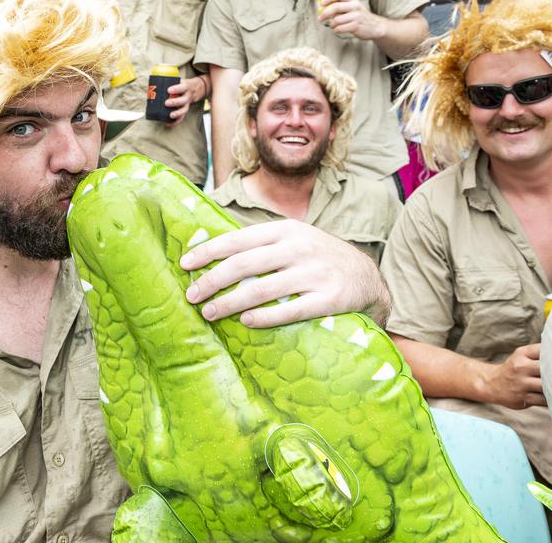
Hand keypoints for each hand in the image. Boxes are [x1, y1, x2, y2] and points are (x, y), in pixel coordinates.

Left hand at [163, 76, 207, 125]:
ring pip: (184, 110)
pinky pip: (182, 117)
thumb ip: (169, 81)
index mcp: (185, 87)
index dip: (176, 89)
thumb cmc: (182, 85)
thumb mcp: (178, 80)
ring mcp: (187, 104)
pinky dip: (176, 121)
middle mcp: (187, 96)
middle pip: (183, 100)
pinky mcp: (185, 110)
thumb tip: (153, 82)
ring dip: (177, 113)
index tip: (168, 90)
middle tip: (166, 103)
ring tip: (170, 115)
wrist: (194, 89)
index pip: (182, 87)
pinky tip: (168, 123)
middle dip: (175, 102)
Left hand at [179, 219, 389, 327]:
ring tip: (209, 313)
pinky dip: (265, 317)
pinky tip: (245, 322)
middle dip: (212, 281)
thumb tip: (210, 251)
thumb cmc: (317, 259)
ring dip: (230, 303)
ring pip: (261, 289)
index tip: (184, 265)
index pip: (237, 239)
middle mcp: (298, 248)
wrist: (367, 278)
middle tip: (191, 296)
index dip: (208, 252)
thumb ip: (259, 244)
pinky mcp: (329, 299)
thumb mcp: (293, 240)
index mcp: (285, 231)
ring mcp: (315, 273)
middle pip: (244, 265)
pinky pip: (290, 310)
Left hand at [317, 0, 385, 40]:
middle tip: (320, 18)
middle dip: (325, 14)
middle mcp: (355, 6)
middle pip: (335, 7)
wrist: (375, 26)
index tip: (322, 3)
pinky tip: (337, 30)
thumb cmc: (359, 16)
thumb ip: (342, 4)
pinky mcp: (356, 26)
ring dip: (331, 24)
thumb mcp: (353, 6)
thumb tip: (324, 6)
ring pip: (336, 20)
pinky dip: (335, 30)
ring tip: (332, 25)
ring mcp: (356, 16)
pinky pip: (340, 28)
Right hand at [479, 343, 544, 408]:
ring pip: (546, 386)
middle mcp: (520, 367)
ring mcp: (521, 383)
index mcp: (522, 354)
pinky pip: (543, 400)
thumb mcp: (522, 355)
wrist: (492, 384)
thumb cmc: (515, 368)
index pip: (545, 351)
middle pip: (547, 369)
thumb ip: (540, 352)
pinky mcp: (523, 398)